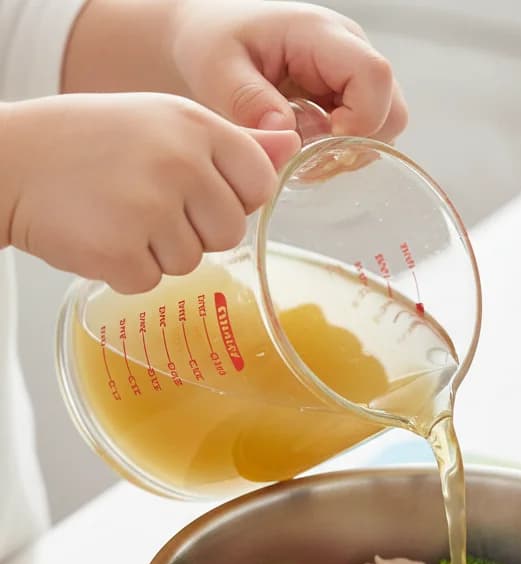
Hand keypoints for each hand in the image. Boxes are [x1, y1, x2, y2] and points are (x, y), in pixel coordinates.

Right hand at [0, 93, 298, 293]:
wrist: (10, 161)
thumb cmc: (92, 143)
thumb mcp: (166, 123)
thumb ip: (235, 143)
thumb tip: (292, 146)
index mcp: (196, 126)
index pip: (260, 182)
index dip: (234, 197)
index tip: (200, 191)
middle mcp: (179, 162)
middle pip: (230, 231)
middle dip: (196, 230)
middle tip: (149, 204)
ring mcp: (150, 208)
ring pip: (191, 261)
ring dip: (158, 251)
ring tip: (120, 214)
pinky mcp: (120, 251)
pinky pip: (150, 282)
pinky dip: (126, 270)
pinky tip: (101, 235)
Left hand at [171, 1, 407, 141]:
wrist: (208, 37)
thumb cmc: (210, 42)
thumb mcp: (216, 69)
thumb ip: (249, 101)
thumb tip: (288, 135)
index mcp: (321, 34)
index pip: (373, 76)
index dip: (360, 121)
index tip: (321, 143)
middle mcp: (349, 51)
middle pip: (392, 110)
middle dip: (359, 145)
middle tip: (311, 157)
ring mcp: (352, 76)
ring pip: (385, 127)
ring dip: (351, 152)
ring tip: (305, 153)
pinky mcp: (348, 97)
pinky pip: (368, 134)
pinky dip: (344, 151)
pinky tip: (309, 148)